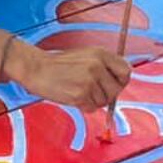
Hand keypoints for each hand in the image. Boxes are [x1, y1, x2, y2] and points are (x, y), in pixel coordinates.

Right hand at [14, 42, 130, 111]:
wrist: (36, 68)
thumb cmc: (59, 64)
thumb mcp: (86, 56)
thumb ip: (104, 66)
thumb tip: (119, 83)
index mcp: (101, 53)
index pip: (126, 71)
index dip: (121, 81)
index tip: (114, 85)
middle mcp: (97, 66)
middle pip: (116, 90)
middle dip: (106, 95)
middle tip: (93, 92)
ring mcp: (89, 81)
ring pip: (103, 101)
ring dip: (93, 101)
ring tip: (78, 91)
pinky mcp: (80, 94)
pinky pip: (92, 108)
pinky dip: (84, 106)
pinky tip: (73, 96)